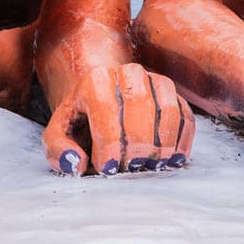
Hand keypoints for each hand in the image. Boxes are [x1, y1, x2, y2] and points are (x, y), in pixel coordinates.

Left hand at [44, 63, 195, 175]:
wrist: (100, 99)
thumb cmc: (80, 121)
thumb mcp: (58, 134)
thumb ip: (57, 150)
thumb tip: (76, 162)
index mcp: (95, 80)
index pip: (107, 113)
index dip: (109, 146)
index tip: (108, 169)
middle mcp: (128, 73)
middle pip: (141, 110)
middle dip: (137, 147)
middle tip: (131, 170)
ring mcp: (154, 80)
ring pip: (168, 111)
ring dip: (163, 145)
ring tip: (151, 167)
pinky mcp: (174, 94)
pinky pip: (185, 117)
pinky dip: (182, 143)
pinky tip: (171, 161)